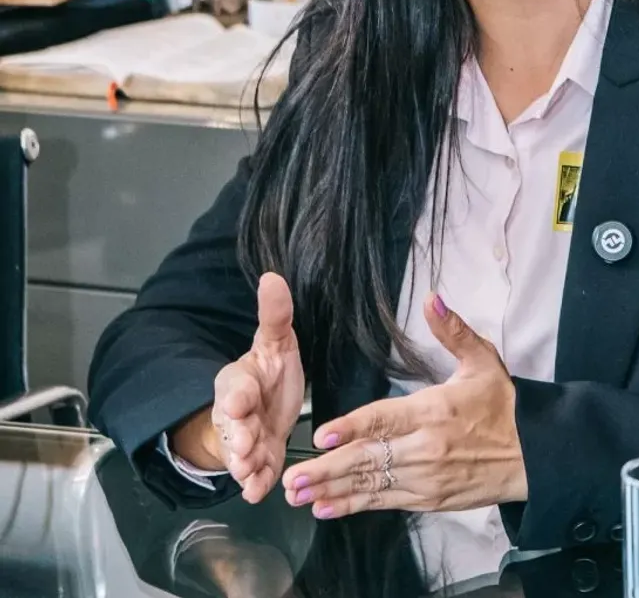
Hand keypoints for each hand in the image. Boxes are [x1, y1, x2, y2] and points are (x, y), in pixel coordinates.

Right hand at [170, 272, 305, 502]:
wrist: (265, 409)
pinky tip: (260, 491)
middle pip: (233, 426)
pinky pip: (254, 476)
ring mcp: (245, 441)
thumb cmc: (270, 373)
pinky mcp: (258, 463)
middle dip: (238, 437)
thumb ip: (275, 315)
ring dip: (245, 465)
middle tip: (246, 447)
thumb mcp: (276, 342)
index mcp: (238, 381)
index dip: (236, 396)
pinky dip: (256, 485)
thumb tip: (273, 275)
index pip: (233, 387)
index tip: (240, 402)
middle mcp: (236, 415)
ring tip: (251, 472)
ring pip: (240, 455)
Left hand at [281, 295, 525, 518]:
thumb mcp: (482, 361)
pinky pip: (385, 502)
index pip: (385, 418)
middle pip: (369, 459)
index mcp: (435, 410)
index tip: (321, 435)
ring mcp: (426, 478)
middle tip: (292, 477)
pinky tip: (327, 508)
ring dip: (332, 490)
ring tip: (296, 495)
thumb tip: (433, 299)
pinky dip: (354, 505)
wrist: (535, 453)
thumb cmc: (504, 405)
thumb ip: (452, 331)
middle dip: (327, 469)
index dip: (351, 427)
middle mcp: (426, 447)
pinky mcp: (430, 500)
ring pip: (371, 485)